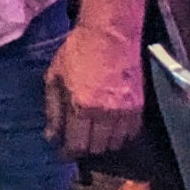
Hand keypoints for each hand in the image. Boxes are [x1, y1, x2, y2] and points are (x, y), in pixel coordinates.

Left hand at [44, 23, 143, 156]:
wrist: (110, 36)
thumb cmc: (76, 52)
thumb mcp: (54, 77)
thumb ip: (52, 110)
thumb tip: (50, 137)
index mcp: (82, 106)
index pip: (77, 144)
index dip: (69, 153)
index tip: (63, 153)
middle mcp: (106, 114)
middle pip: (97, 148)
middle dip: (84, 149)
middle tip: (75, 143)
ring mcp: (126, 112)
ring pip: (115, 143)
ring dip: (102, 144)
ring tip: (91, 136)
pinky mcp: (139, 107)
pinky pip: (130, 133)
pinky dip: (119, 136)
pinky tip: (108, 130)